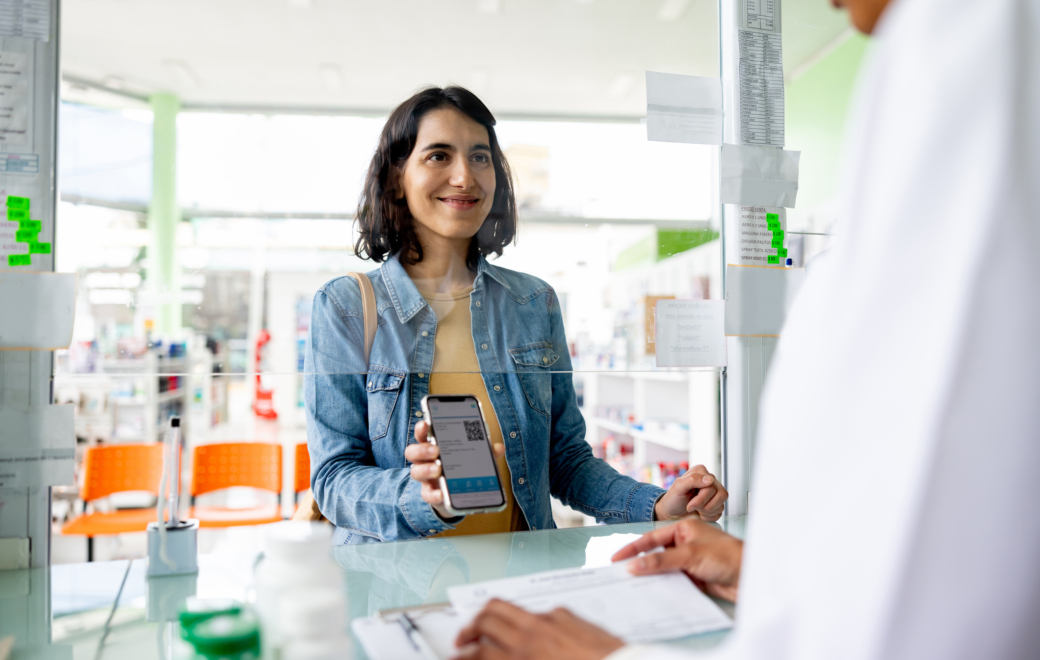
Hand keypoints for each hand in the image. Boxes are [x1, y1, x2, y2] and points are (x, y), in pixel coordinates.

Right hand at [405, 421, 504, 519]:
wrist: (457, 495)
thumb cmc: (462, 468)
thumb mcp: (474, 458)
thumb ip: (485, 452)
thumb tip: (498, 447)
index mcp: (434, 445)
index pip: (423, 434)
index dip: (421, 428)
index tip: (425, 424)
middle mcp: (426, 460)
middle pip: (413, 451)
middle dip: (422, 449)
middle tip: (436, 450)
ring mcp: (426, 477)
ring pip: (415, 471)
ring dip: (426, 470)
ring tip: (438, 470)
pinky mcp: (430, 493)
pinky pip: (426, 494)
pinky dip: (433, 494)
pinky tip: (441, 494)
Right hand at [453, 598, 623, 659]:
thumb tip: (495, 658)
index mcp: (524, 656)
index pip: (479, 652)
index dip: (462, 657)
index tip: (455, 659)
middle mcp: (533, 634)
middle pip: (486, 618)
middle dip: (468, 629)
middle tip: (463, 642)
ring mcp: (550, 620)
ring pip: (507, 606)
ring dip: (490, 617)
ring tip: (485, 629)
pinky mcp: (568, 615)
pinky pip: (536, 611)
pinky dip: (523, 619)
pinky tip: (527, 631)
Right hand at [612, 518, 742, 602]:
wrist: (750, 577)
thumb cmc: (728, 556)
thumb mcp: (690, 555)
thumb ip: (661, 561)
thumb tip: (635, 565)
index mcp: (683, 528)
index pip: (652, 538)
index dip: (633, 548)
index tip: (617, 558)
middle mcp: (685, 542)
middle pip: (655, 553)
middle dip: (639, 563)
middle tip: (620, 573)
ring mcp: (688, 560)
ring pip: (663, 568)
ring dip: (652, 576)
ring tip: (633, 585)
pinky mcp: (693, 576)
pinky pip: (672, 580)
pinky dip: (663, 585)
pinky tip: (654, 591)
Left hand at [653, 465, 727, 521]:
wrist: (671, 513)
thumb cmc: (673, 499)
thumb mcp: (678, 487)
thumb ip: (692, 479)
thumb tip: (710, 479)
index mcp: (701, 472)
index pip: (712, 486)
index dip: (702, 498)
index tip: (690, 505)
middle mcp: (710, 481)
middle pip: (720, 495)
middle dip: (703, 505)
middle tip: (691, 507)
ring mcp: (715, 494)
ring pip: (721, 505)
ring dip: (706, 512)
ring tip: (696, 509)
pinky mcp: (716, 505)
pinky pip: (719, 514)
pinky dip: (708, 517)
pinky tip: (699, 513)